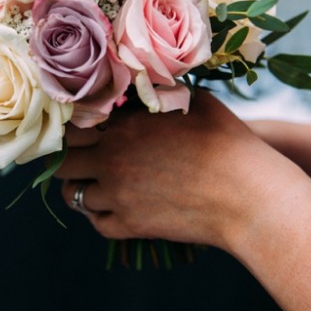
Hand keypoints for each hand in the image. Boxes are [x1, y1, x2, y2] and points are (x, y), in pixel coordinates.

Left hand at [55, 90, 285, 247]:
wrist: (248, 195)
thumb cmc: (228, 141)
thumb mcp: (194, 101)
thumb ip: (159, 94)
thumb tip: (145, 84)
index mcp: (124, 124)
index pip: (71, 124)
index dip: (74, 127)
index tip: (83, 129)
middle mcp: (111, 158)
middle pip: (63, 161)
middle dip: (71, 157)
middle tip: (85, 157)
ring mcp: (118, 195)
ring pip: (73, 194)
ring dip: (83, 187)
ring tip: (99, 182)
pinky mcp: (131, 226)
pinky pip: (97, 223)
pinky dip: (101, 215)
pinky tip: (116, 205)